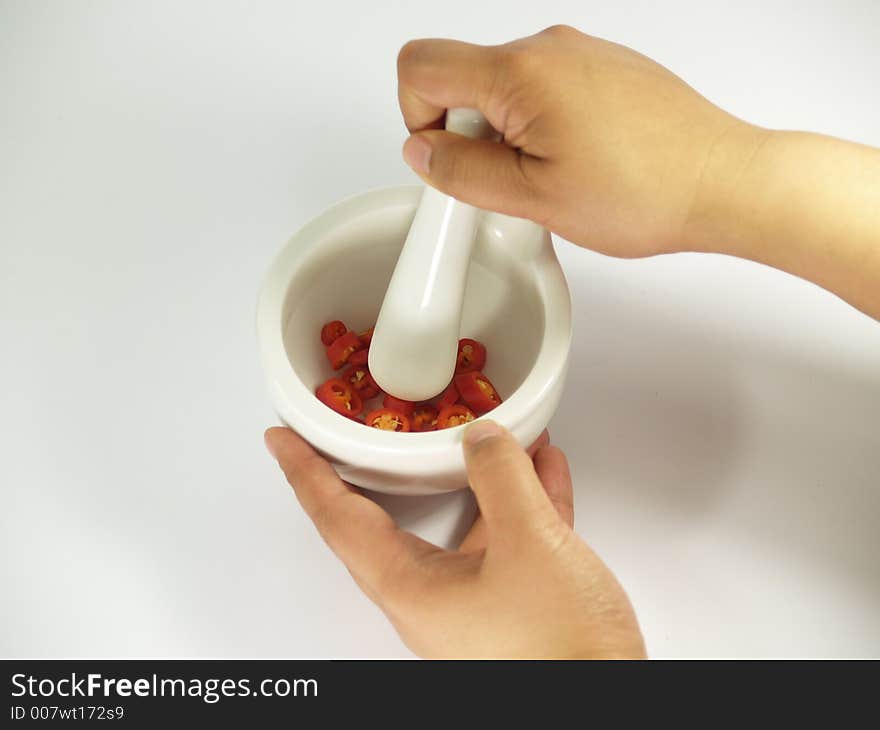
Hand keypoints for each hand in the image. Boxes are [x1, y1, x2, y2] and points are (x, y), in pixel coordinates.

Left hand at [265, 421, 645, 658]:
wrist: (610, 705)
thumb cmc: (558, 647)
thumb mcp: (529, 543)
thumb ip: (501, 478)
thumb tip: (483, 437)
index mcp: (410, 587)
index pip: (338, 518)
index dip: (305, 472)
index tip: (281, 440)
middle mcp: (432, 597)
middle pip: (392, 518)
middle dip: (389, 465)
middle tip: (371, 429)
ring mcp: (473, 603)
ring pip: (462, 523)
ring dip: (477, 476)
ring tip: (491, 432)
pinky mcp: (514, 607)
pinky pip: (508, 539)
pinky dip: (521, 500)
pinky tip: (544, 468)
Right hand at [397, 24, 755, 257]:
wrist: (723, 181)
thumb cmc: (647, 190)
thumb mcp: (533, 198)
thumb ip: (462, 172)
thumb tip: (422, 152)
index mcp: (521, 71)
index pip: (420, 65)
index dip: (417, 118)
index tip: (451, 158)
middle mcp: (549, 45)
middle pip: (462, 74)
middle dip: (469, 131)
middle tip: (512, 178)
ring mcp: (579, 51)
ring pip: (503, 84)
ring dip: (507, 131)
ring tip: (553, 175)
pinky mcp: (602, 65)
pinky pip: (542, 86)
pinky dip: (540, 123)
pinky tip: (578, 162)